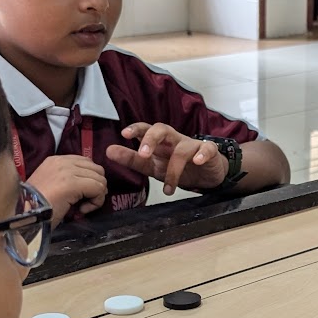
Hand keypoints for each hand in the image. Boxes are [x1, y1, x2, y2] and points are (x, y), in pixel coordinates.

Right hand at [27, 154, 107, 219]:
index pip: (86, 162)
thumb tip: (93, 185)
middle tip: (84, 202)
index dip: (90, 180)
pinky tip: (81, 210)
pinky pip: (98, 188)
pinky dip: (96, 202)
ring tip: (81, 207)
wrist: (25, 216)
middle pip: (96, 169)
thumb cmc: (37, 207)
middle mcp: (62, 161)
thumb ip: (69, 179)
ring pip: (100, 179)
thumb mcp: (52, 186)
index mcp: (56, 160)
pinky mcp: (72, 183)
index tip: (82, 196)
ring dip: (96, 196)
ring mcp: (67, 171)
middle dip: (96, 187)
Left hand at [107, 122, 227, 195]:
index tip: (124, 134)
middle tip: (143, 154)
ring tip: (168, 188)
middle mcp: (174, 140)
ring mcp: (192, 144)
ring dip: (173, 169)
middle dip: (151, 139)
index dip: (136, 129)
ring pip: (182, 148)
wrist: (206, 176)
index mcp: (159, 142)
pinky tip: (197, 162)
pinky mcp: (209, 152)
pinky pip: (207, 148)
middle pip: (162, 129)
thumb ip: (131, 159)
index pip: (146, 129)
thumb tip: (108, 151)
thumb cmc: (177, 168)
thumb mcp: (152, 166)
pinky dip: (202, 154)